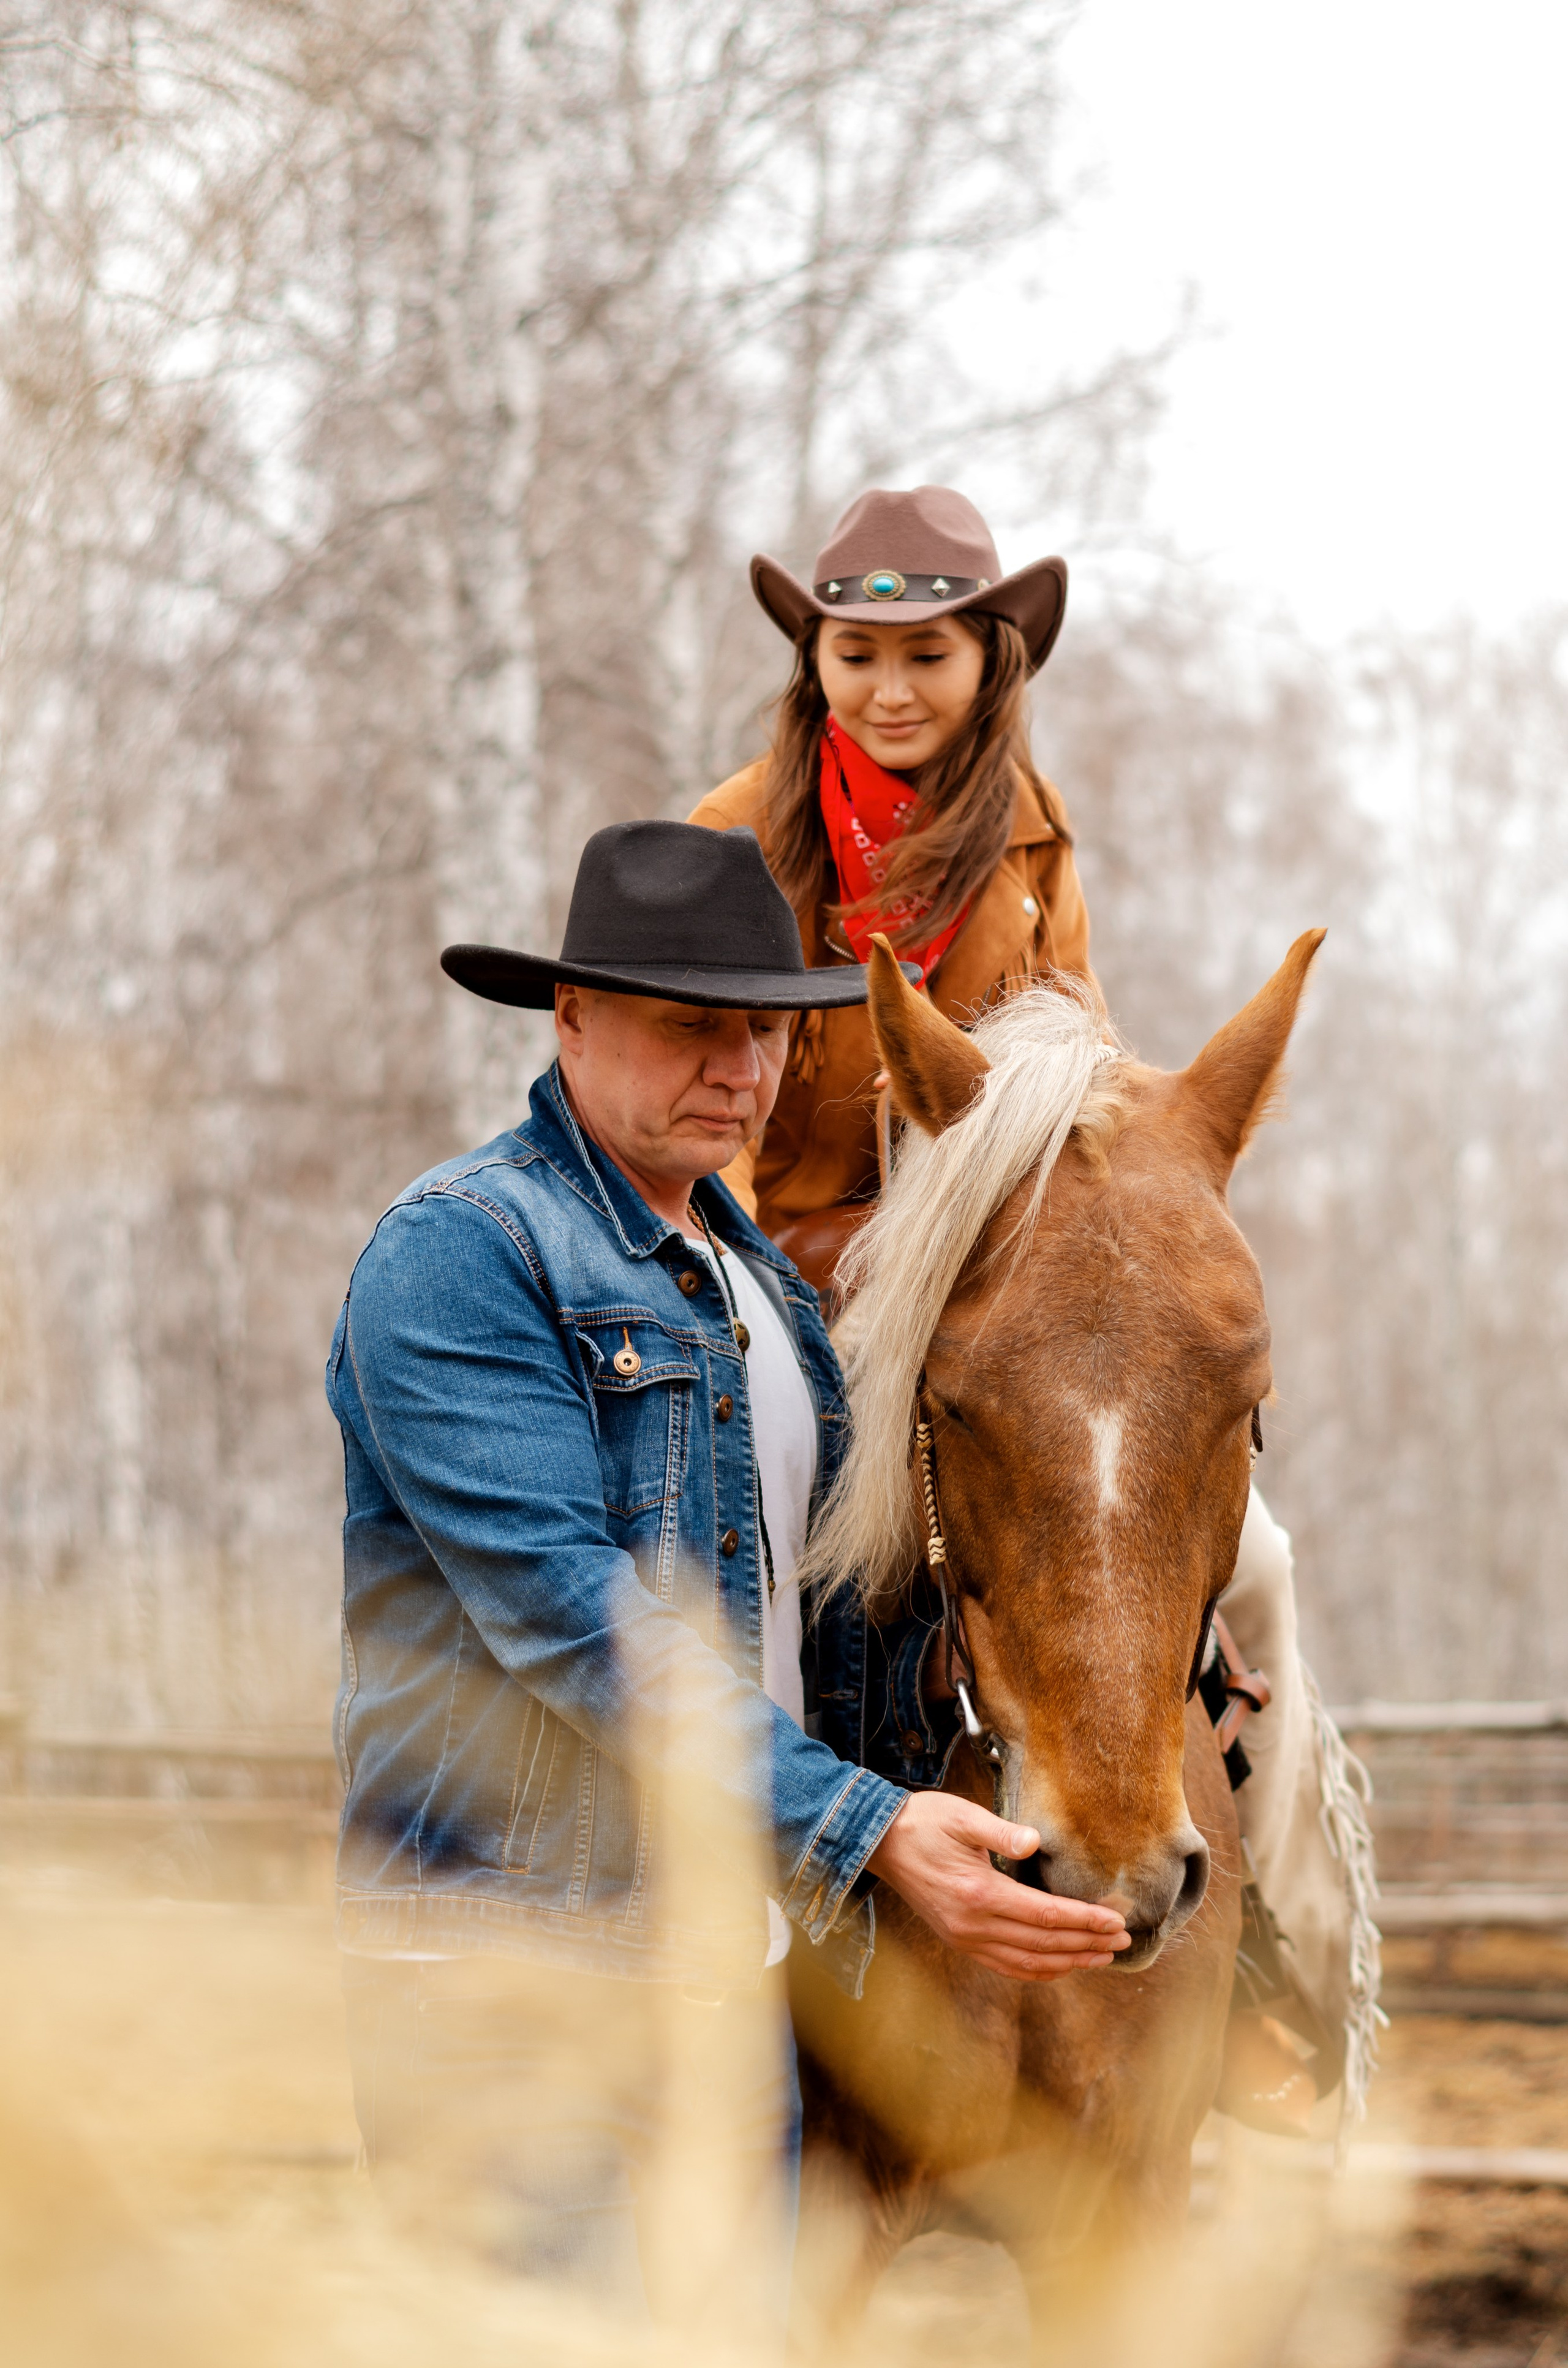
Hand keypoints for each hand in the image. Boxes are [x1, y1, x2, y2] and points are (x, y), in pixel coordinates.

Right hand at [867, 1793, 1129, 1980]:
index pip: (1045, 1915)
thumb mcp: (962, 1816)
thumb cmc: (924, 1823)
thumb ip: (1000, 1831)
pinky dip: (1038, 1970)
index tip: (1116, 1921)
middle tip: (1122, 1941)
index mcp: (979, 1894)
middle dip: (1087, 1944)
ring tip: (1101, 1957)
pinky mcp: (960, 1941)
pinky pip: (1006, 1966)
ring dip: (1068, 1962)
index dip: (1085, 1921)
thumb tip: (1035, 1841)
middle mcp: (974, 1925)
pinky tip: (1059, 1966)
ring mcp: (966, 1938)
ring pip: (1028, 1962)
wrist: (881, 1843)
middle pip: (1043, 1943)